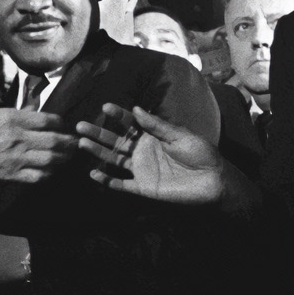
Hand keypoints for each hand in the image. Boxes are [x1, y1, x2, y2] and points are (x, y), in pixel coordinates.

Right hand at [0, 108, 76, 182]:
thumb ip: (15, 112)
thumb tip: (33, 110)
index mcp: (14, 119)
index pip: (47, 120)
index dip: (60, 122)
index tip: (63, 124)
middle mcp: (20, 138)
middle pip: (54, 140)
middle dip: (69, 141)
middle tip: (77, 142)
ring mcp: (17, 158)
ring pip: (50, 159)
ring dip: (64, 158)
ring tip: (70, 156)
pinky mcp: (12, 174)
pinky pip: (37, 176)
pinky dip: (48, 174)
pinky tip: (53, 172)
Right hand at [75, 104, 222, 203]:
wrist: (213, 181)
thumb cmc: (200, 153)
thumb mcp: (179, 135)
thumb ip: (157, 125)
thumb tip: (136, 108)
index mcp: (152, 136)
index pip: (130, 123)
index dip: (117, 115)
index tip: (105, 107)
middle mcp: (143, 151)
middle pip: (115, 141)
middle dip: (98, 133)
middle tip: (80, 126)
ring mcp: (141, 170)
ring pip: (114, 160)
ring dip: (98, 152)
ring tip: (81, 143)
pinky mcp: (143, 187)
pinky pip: (121, 184)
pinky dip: (107, 181)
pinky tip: (92, 174)